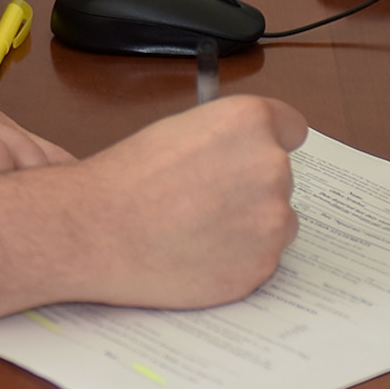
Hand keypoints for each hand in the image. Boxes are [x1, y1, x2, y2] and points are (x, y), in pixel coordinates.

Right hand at [67, 95, 308, 308]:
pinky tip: (197, 253)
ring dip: (250, 226)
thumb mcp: (179, 129)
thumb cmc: (127, 178)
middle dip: (252, 188)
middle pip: (282, 177)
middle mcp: (272, 167)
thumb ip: (226, 138)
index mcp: (250, 122)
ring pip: (276, 222)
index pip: (291, 127)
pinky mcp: (262, 266)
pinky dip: (237, 260)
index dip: (268, 143)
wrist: (98, 229)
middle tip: (206, 199)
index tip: (252, 157)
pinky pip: (262, 259)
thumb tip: (243, 154)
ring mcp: (272, 220)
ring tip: (197, 229)